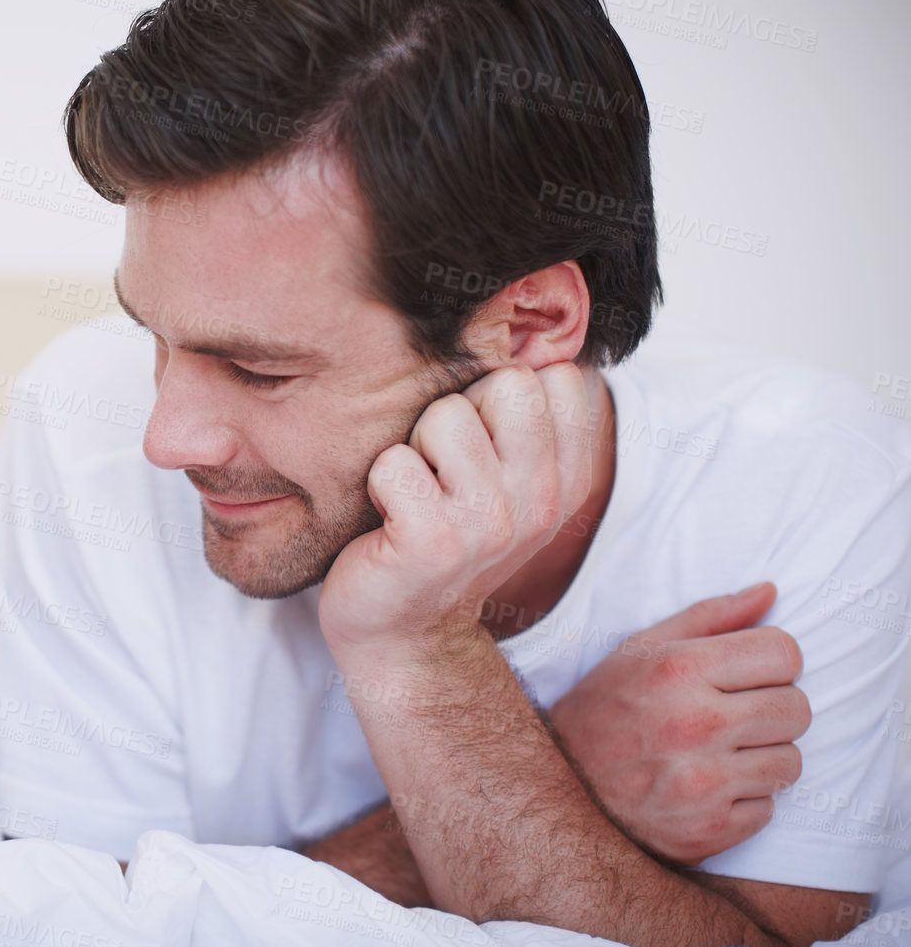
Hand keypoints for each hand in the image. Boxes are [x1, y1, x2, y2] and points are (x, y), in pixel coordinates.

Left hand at [318, 363, 592, 654]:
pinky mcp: (433, 541)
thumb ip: (523, 415)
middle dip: (460, 412)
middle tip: (442, 469)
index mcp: (569, 478)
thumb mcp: (503, 475)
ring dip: (414, 447)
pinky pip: (394, 462)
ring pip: (446, 416)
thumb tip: (522, 316)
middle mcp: (542, 499)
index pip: (561, 377)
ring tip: (415, 494)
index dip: (505, 395)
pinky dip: (378, 483)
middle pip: (508, 383)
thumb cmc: (442, 531)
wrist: (402, 630)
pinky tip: (388, 520)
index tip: (483, 446)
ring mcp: (491, 523)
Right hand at [550, 582, 808, 864]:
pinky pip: (768, 809)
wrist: (557, 789)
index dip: (772, 661)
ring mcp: (702, 783)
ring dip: (762, 758)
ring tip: (719, 754)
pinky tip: (706, 789)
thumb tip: (770, 591)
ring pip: (790, 763)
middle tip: (734, 716)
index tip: (749, 673)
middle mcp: (693, 724)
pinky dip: (744, 801)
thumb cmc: (603, 710)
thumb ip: (708, 617)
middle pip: (797, 709)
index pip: (784, 653)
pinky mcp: (708, 830)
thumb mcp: (638, 649)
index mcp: (678, 670)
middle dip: (773, 709)